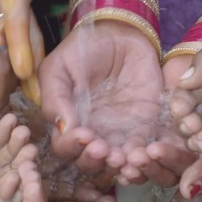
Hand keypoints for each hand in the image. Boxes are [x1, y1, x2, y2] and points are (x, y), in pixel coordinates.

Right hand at [39, 21, 163, 185]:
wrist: (122, 34)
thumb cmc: (85, 49)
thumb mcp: (61, 67)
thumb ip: (55, 98)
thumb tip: (62, 129)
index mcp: (68, 123)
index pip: (65, 148)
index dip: (72, 147)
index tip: (83, 135)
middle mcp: (93, 136)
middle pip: (90, 165)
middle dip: (95, 162)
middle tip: (103, 150)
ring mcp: (119, 136)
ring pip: (118, 165)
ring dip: (120, 167)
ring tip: (124, 158)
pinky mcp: (145, 130)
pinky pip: (144, 153)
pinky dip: (144, 160)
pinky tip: (144, 155)